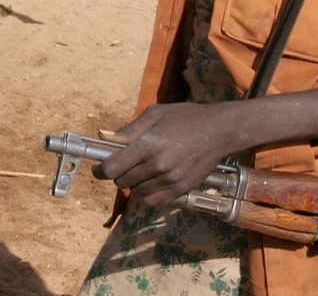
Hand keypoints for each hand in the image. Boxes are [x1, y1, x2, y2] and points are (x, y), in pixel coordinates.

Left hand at [93, 102, 235, 207]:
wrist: (219, 130)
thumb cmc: (185, 118)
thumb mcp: (154, 115)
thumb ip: (128, 130)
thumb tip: (103, 137)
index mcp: (148, 145)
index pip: (113, 167)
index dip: (100, 170)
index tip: (98, 169)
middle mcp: (158, 166)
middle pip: (122, 181)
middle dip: (118, 173)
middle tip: (124, 163)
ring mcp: (170, 180)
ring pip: (136, 192)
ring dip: (133, 183)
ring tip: (142, 169)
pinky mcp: (181, 189)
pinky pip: (153, 201)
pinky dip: (147, 194)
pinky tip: (151, 182)